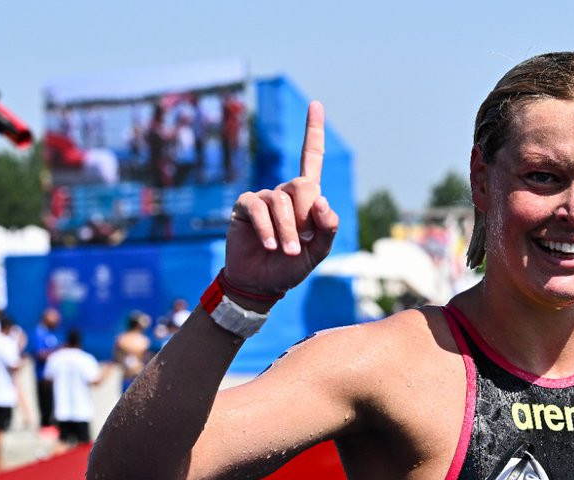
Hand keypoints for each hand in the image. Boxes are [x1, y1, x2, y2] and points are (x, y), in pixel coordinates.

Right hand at [224, 101, 339, 296]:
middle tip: (300, 241)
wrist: (262, 283)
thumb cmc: (291, 266)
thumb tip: (322, 200)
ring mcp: (263, 198)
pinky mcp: (245, 207)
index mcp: (306, 199)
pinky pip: (259, 209)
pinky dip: (269, 230)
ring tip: (287, 251)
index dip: (313, 132)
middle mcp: (284, 192)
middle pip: (302, 185)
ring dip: (288, 231)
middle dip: (305, 217)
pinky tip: (270, 246)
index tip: (316, 103)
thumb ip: (328, 227)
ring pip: (282, 201)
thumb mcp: (318, 251)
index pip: (310, 159)